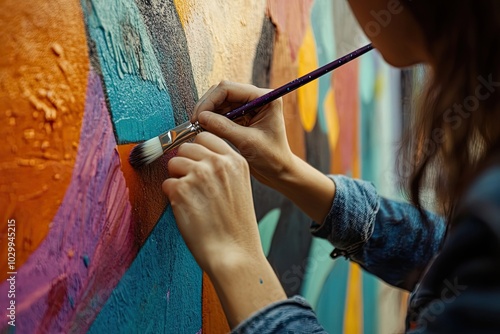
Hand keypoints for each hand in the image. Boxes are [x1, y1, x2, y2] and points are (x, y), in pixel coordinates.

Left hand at [162, 132, 262, 271]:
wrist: (235, 254)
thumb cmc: (237, 226)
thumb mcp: (240, 187)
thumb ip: (222, 168)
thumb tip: (196, 158)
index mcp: (235, 160)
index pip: (205, 136)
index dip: (197, 150)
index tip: (195, 161)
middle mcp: (217, 163)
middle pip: (186, 147)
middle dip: (185, 164)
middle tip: (193, 186)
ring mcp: (198, 175)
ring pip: (173, 164)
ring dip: (177, 179)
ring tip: (192, 200)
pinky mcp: (180, 191)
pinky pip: (166, 184)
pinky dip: (172, 197)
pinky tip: (188, 210)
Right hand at [192, 81, 293, 187]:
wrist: (279, 172)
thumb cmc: (271, 158)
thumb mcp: (247, 142)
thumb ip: (223, 128)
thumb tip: (201, 117)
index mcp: (265, 98)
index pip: (229, 89)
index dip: (210, 101)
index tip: (198, 117)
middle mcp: (257, 98)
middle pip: (223, 92)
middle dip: (207, 106)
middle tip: (195, 123)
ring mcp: (249, 107)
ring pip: (220, 103)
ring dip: (208, 113)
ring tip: (198, 128)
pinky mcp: (242, 117)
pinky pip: (222, 113)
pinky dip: (212, 120)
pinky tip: (205, 130)